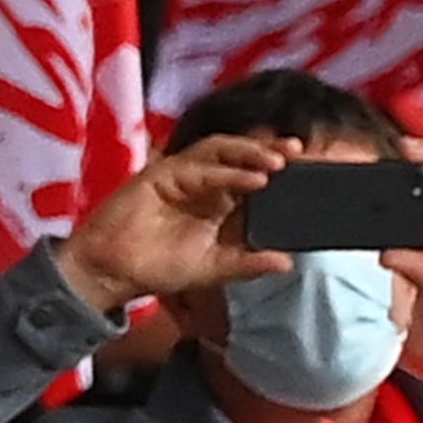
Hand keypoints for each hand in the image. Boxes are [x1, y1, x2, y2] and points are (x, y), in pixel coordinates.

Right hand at [55, 132, 294, 320]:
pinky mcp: (163, 174)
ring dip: (251, 153)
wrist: (113, 271)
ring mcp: (183, 176)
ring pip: (221, 152)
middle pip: (241, 157)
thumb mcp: (213, 270)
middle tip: (299, 151)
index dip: (278, 172)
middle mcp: (204, 184)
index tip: (308, 171)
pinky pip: (199, 167)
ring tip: (279, 161)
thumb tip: (288, 263)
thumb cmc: (158, 268)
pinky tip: (252, 179)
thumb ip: (248, 264)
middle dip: (269, 151)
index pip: (253, 179)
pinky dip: (228, 171)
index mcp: (218, 204)